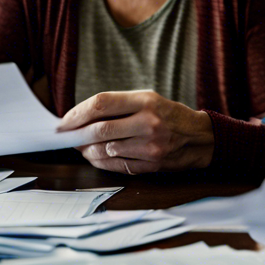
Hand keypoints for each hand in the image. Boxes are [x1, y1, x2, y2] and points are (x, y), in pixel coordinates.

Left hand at [58, 91, 214, 173]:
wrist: (200, 138)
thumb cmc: (168, 115)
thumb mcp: (148, 99)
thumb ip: (117, 105)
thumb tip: (80, 117)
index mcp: (146, 101)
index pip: (101, 104)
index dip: (77, 113)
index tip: (64, 121)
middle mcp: (148, 123)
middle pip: (100, 129)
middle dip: (77, 135)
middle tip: (67, 137)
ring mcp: (150, 146)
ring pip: (105, 150)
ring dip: (87, 151)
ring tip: (81, 147)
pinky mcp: (151, 165)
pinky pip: (116, 165)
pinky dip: (100, 162)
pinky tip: (95, 157)